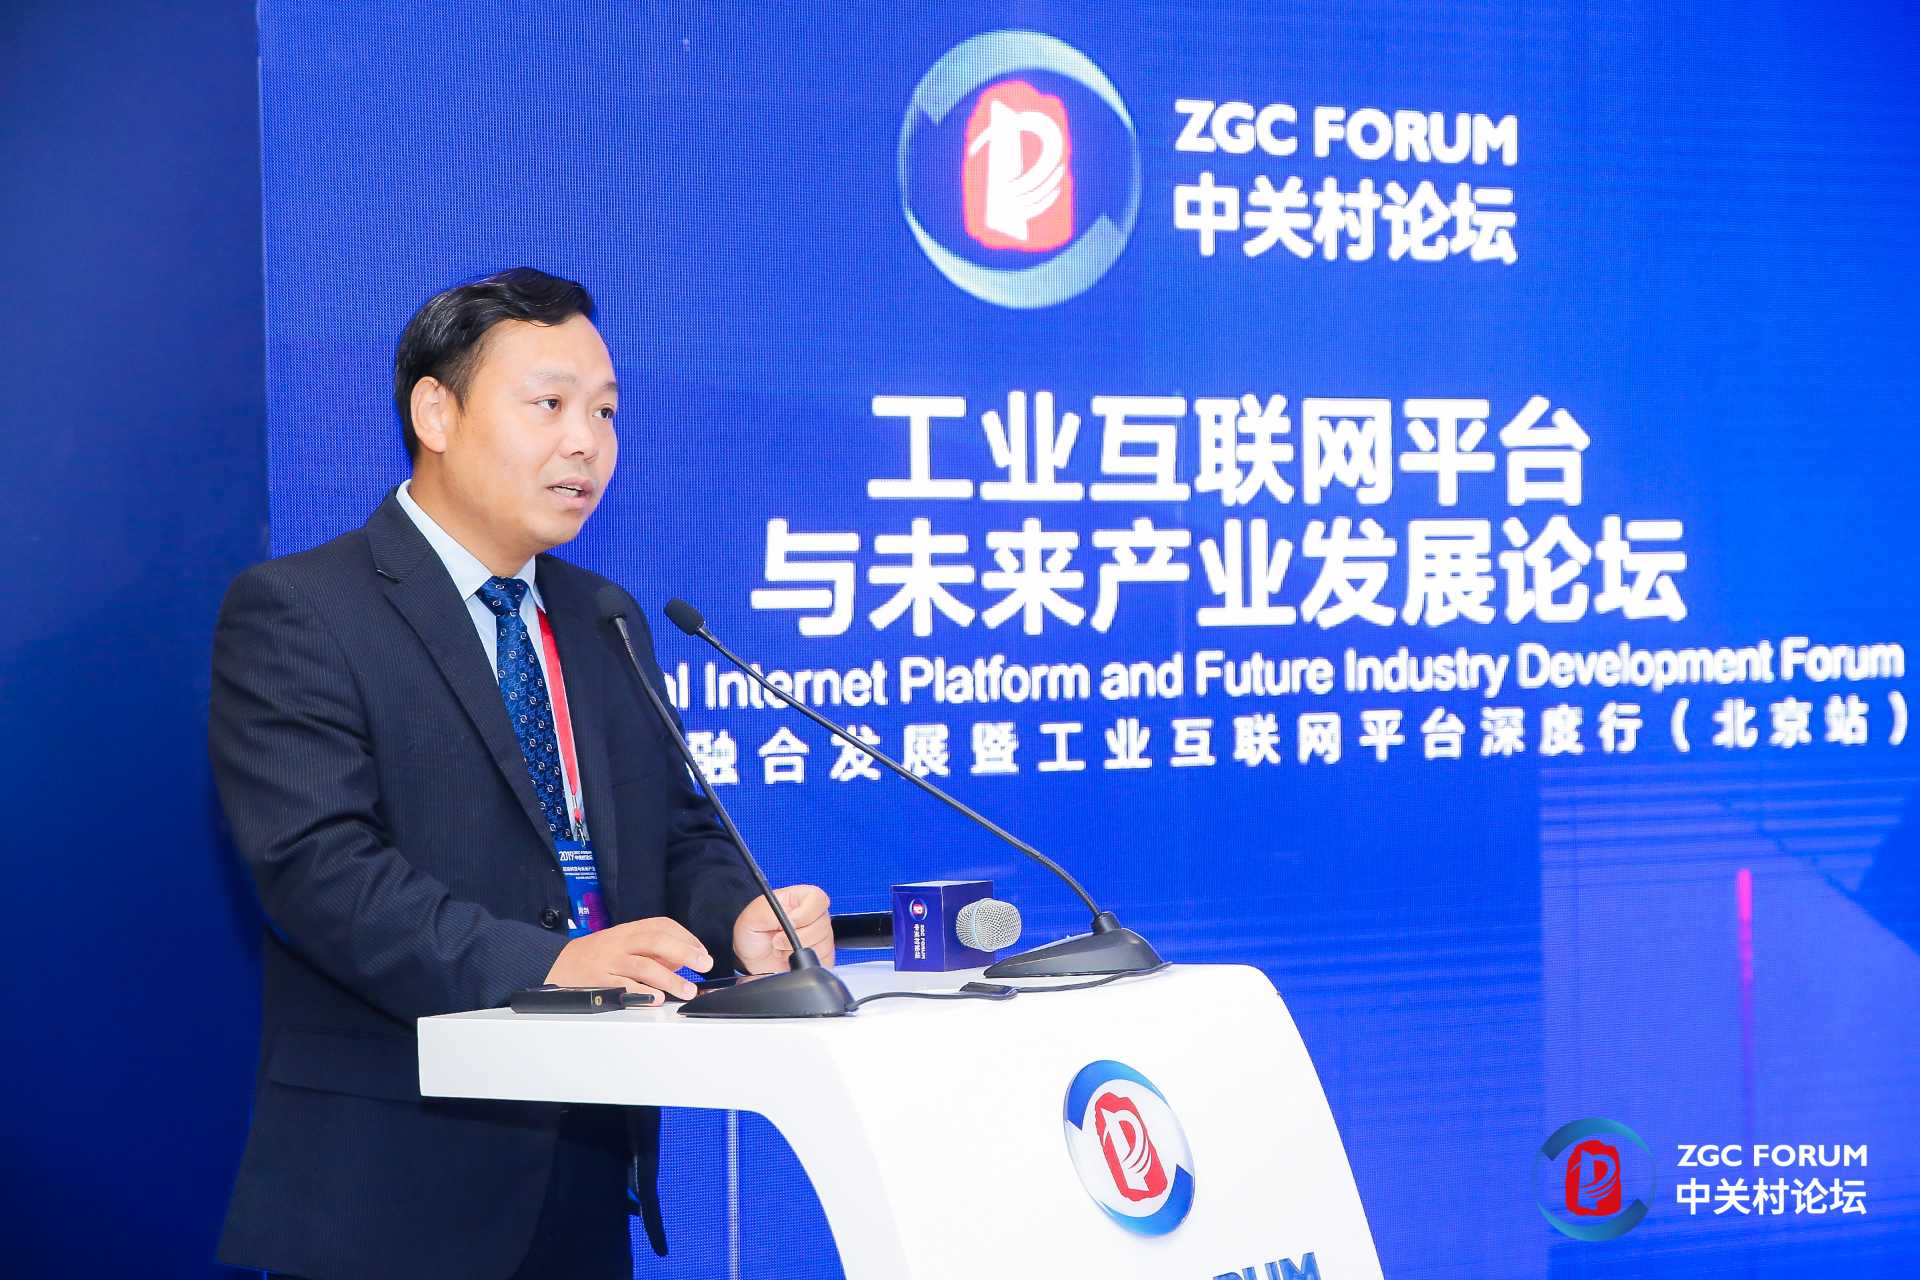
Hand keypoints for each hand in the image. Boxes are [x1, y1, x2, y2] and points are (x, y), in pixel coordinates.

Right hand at [544, 917, 712, 999]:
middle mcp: (619, 943)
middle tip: (705, 965)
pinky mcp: (598, 982)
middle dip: (684, 952)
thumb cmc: (595, 956)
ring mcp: (608, 962)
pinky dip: (642, 993)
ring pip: (643, 966)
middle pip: (655, 941)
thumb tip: (683, 960)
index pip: (662, 926)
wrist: (554, 965)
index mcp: (628, 931)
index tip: (702, 953)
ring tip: (688, 991)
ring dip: (670, 979)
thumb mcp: (622, 944)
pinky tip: (657, 999)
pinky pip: (623, 986)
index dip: (685, 938)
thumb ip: (650, 951)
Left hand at [732, 885, 833, 974]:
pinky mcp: (823, 955)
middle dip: (797, 938)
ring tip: (782, 949)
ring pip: (823, 944)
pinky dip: (805, 962)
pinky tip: (791, 958)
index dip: (805, 913)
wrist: (751, 959)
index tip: (789, 923)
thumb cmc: (752, 934)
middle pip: (822, 924)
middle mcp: (814, 915)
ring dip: (797, 952)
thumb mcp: (752, 917)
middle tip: (778, 940)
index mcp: (799, 898)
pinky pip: (824, 959)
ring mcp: (821, 935)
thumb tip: (792, 919)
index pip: (818, 899)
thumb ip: (771, 912)